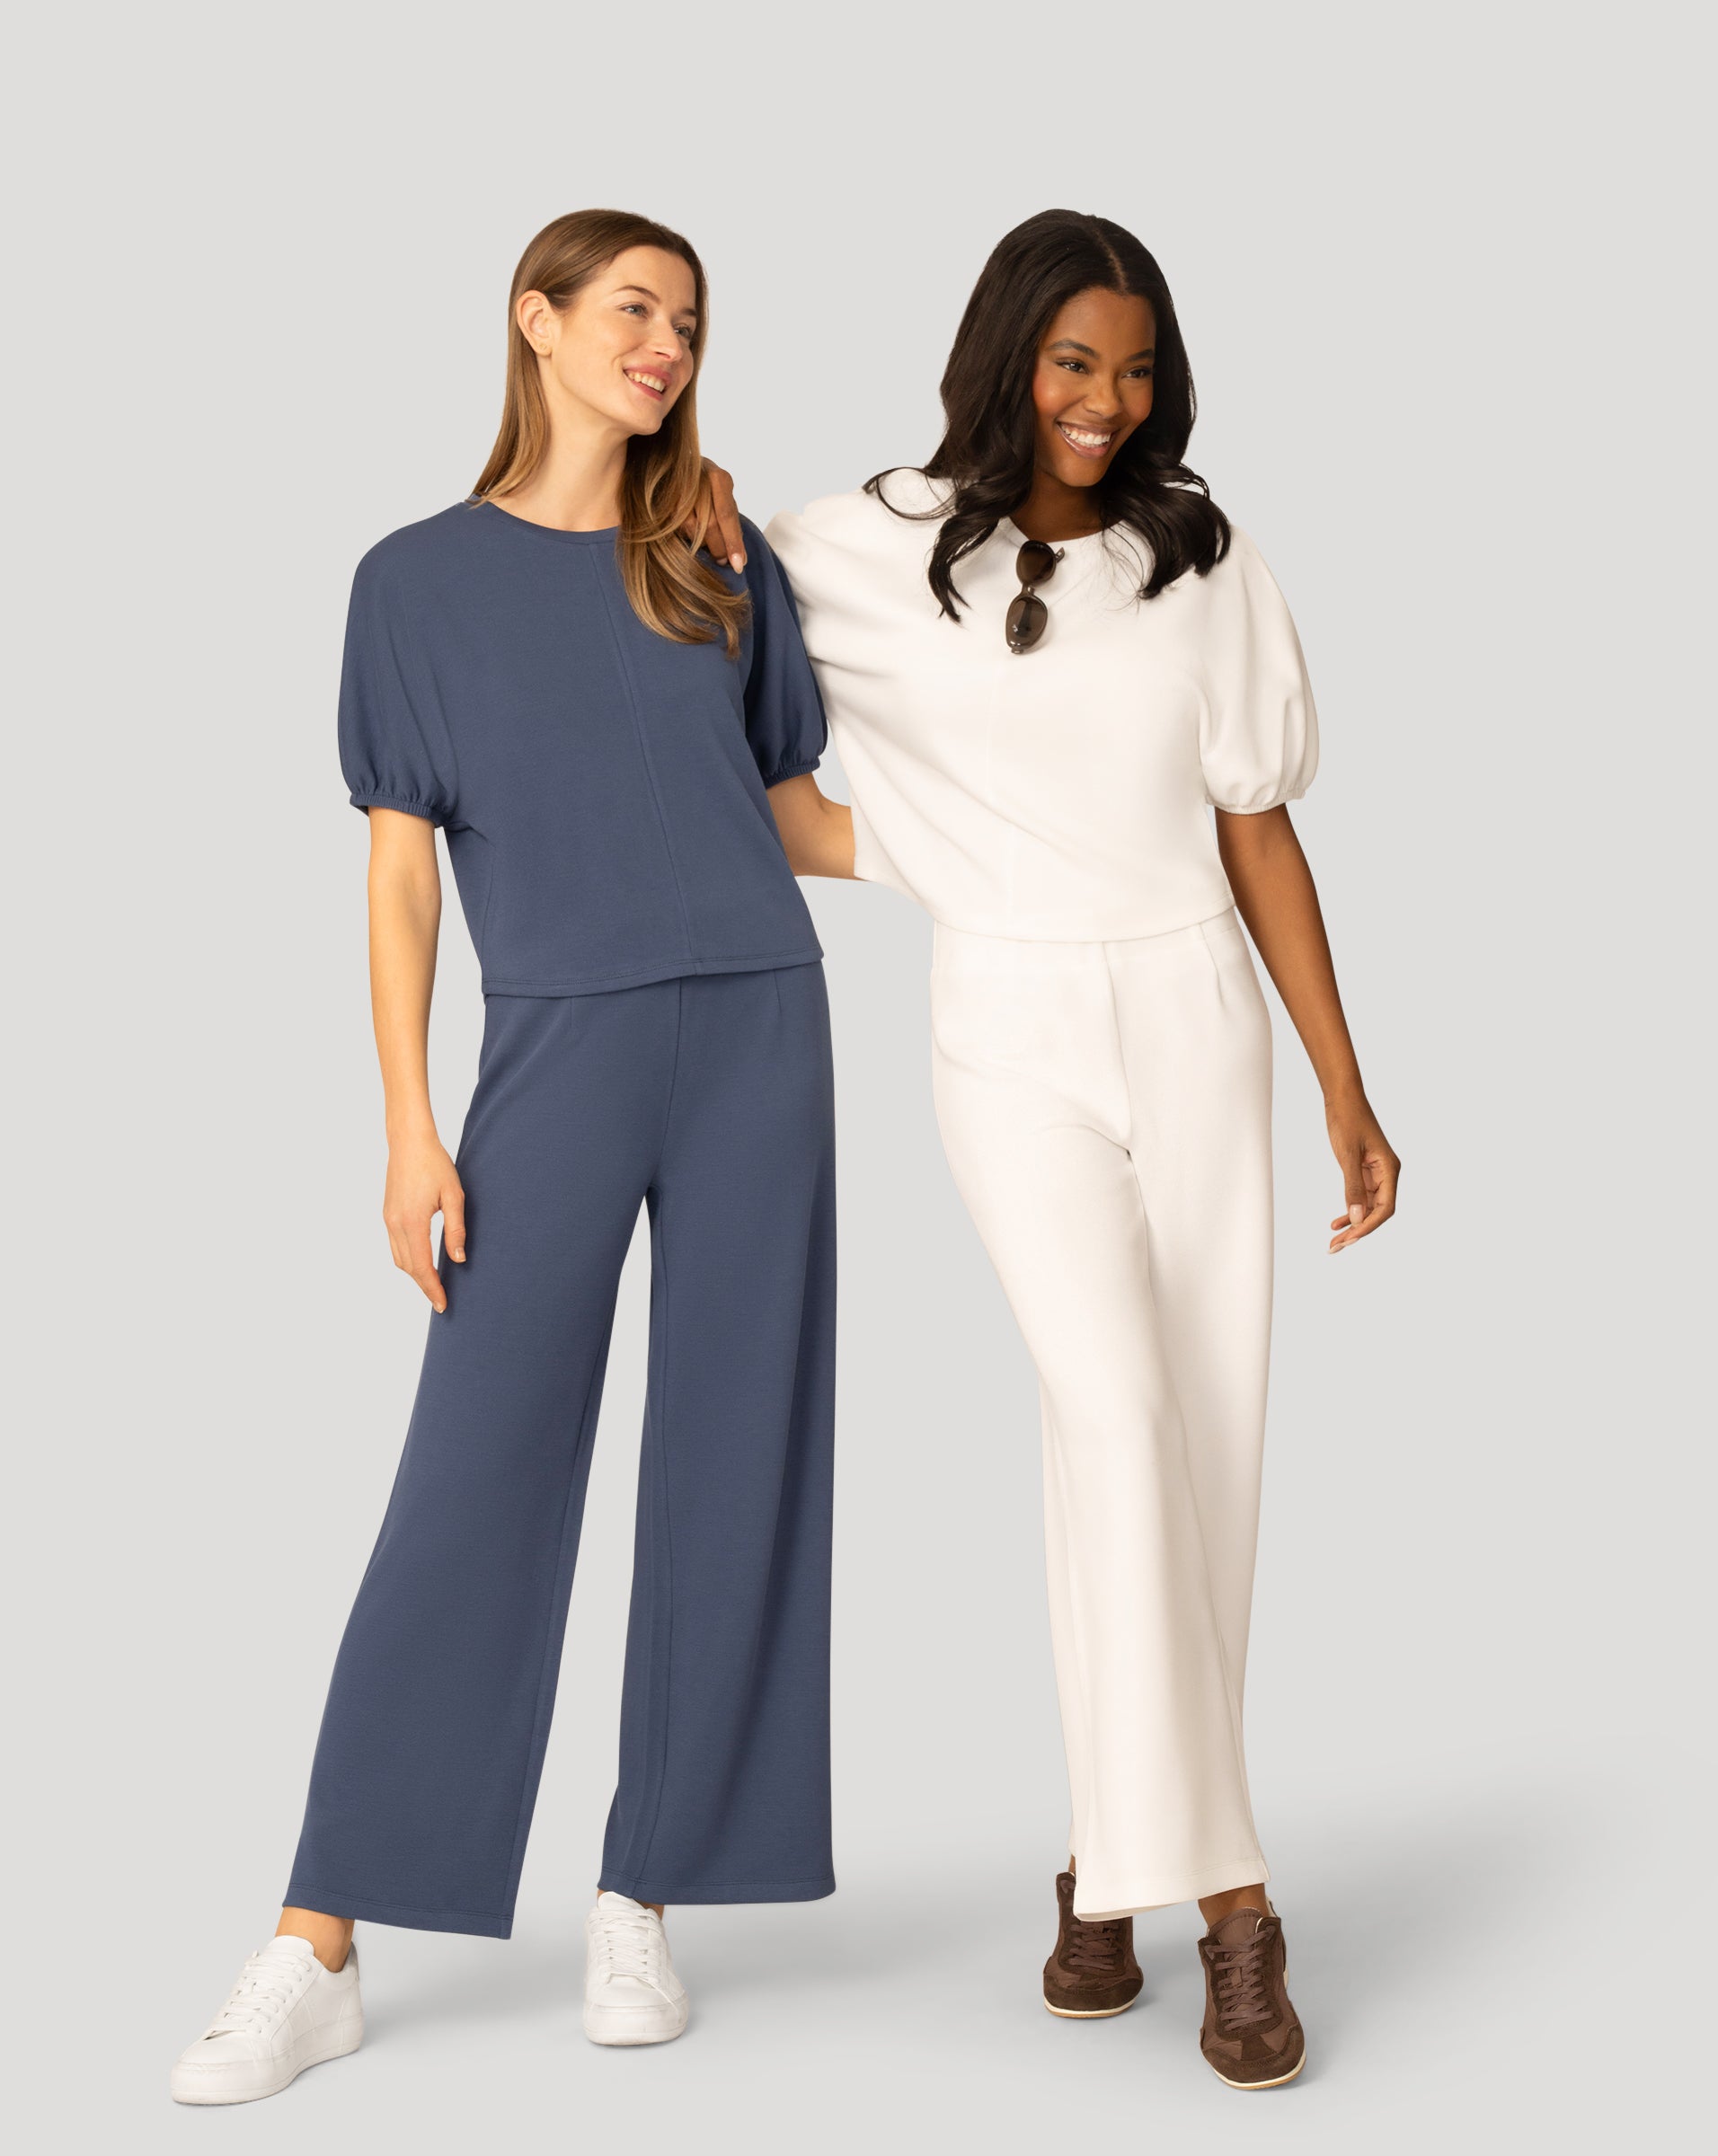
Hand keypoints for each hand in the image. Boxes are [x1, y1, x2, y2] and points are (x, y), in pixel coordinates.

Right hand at [382, 1131, 466, 1310]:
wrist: (409, 1141)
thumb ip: (456, 1229)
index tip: (443, 1304)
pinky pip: (395, 1245)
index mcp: (412, 1222)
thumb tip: (458, 1259)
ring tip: (433, 1285)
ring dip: (414, 1274)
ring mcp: (388, 1219)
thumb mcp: (454, 1196)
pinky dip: (407, 1259)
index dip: (432, 1288)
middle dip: (424, 1286)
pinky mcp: (387, 1213)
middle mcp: (395, 1224)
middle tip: (441, 1300)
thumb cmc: (435, 1164)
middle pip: (408, 1267)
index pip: (422, 1267)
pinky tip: (421, 1261)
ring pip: (399, 1259)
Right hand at [683, 458, 745, 571]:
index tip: (738, 566)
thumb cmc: (707, 489)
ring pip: (691, 528)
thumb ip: (733, 527)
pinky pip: (677, 527)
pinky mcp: (664, 498)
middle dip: (718, 548)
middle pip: (710, 524)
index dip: (733, 542)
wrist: (677, 468)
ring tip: (709, 548)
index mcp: (719, 478)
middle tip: (723, 561)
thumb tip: (741, 560)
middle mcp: (699, 479)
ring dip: (701, 544)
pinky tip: (693, 537)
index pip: (727, 516)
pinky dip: (688, 536)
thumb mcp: (724, 501)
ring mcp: (679, 488)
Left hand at [1325, 1096, 1398, 1251]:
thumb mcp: (1347, 1155)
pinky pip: (1360, 1197)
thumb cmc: (1347, 1120)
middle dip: (1358, 1231)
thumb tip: (1357, 1218)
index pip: (1385, 1208)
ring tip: (1333, 1241)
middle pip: (1377, 1212)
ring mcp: (1376, 1174)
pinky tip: (1336, 1223)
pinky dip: (1349, 1210)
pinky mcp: (1364, 1171)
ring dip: (1352, 1224)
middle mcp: (1386, 1174)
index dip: (1368, 1226)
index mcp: (1390, 1170)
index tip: (1349, 1238)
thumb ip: (1353, 1187)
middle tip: (1335, 1247)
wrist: (1342, 1098)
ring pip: (1367, 1207)